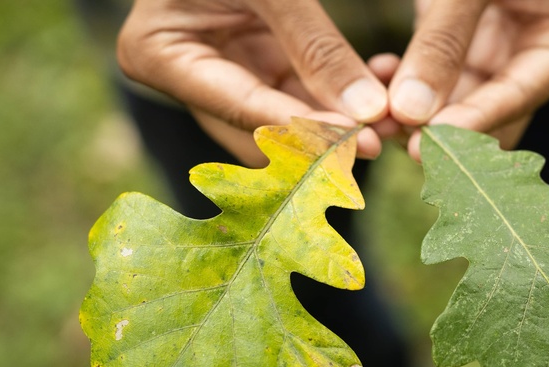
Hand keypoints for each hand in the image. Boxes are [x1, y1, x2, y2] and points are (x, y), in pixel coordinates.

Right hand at [117, 0, 389, 165]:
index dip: (302, 129)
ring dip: (338, 125)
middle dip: (321, 138)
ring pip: (286, 122)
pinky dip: (339, 100)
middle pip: (260, 130)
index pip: (242, 106)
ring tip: (389, 124)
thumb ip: (315, 44)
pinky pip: (301, 97)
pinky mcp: (256, 66)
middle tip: (380, 139)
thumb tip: (368, 111)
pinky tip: (378, 97)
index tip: (358, 139)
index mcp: (160, 53)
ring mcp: (223, 74)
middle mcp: (188, 75)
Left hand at [388, 0, 548, 158]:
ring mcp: (507, 46)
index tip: (424, 149)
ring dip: (419, 110)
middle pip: (493, 109)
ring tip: (378, 116)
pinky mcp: (473, 39)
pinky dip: (410, 79)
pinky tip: (381, 73)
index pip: (518, 95)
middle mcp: (541, 50)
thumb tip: (411, 113)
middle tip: (393, 139)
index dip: (471, 124)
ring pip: (462, 99)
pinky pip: (441, 74)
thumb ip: (443, 40)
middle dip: (442, 126)